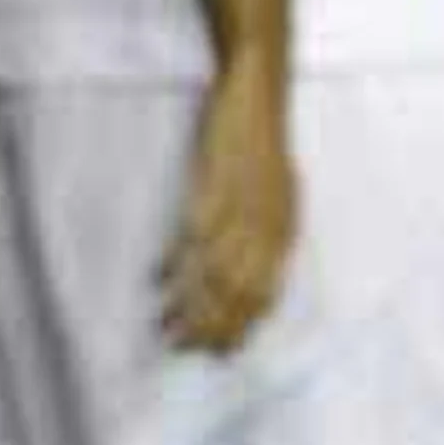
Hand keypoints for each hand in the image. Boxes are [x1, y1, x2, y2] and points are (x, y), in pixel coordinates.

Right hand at [158, 62, 296, 353]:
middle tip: (188, 352)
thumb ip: (267, 232)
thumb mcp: (279, 192)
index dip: (243, 327)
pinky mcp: (211, 189)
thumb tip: (256, 272)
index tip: (222, 353)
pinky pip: (190, 239)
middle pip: (238, 295)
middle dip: (213, 329)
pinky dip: (174, 264)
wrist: (257, 91)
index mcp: (285, 230)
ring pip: (212, 276)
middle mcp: (265, 228)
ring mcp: (238, 210)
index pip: (265, 295)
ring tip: (167, 331)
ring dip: (188, 307)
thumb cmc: (264, 141)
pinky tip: (158, 282)